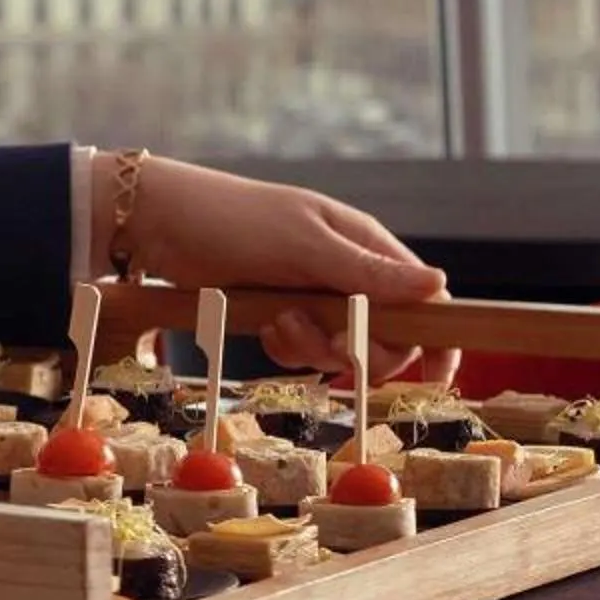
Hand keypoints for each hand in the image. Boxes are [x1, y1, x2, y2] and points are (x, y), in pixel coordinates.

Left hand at [125, 158, 458, 391]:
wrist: (160, 224)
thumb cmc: (233, 220)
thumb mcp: (304, 245)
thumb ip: (368, 273)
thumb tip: (439, 287)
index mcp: (367, 246)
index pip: (427, 298)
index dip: (437, 340)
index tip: (435, 380)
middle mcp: (349, 272)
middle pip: (386, 337)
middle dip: (354, 349)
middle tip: (317, 335)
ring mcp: (315, 295)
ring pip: (340, 349)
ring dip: (311, 347)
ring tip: (275, 320)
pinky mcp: (281, 312)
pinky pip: (301, 349)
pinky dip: (285, 348)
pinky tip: (262, 326)